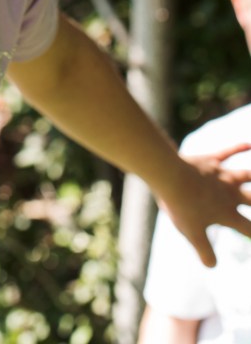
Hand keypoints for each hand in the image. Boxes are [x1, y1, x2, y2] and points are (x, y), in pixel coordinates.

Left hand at [159, 143, 250, 266]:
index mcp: (226, 214)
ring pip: (246, 175)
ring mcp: (221, 175)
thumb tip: (212, 266)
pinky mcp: (211, 160)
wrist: (169, 175)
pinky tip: (249, 144)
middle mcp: (229, 194)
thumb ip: (204, 251)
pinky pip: (227, 152)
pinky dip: (239, 147)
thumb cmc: (180, 205)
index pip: (250, 229)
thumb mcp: (191, 233)